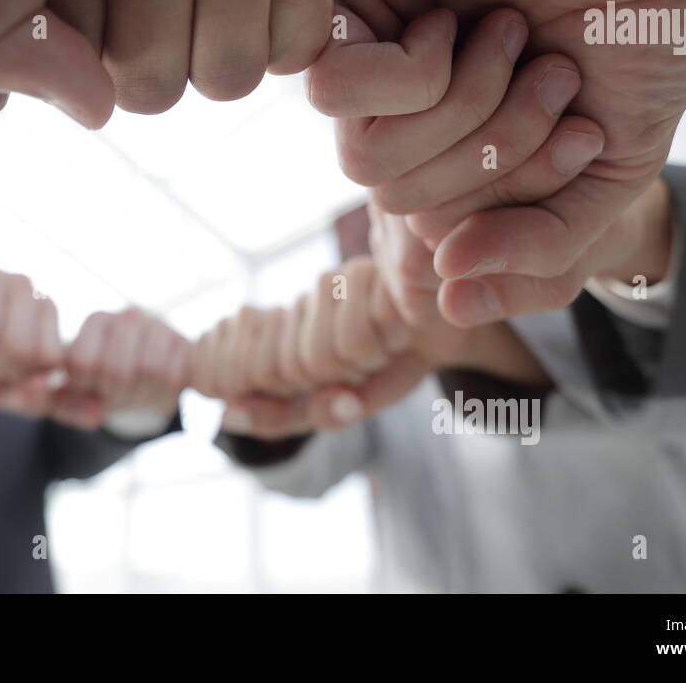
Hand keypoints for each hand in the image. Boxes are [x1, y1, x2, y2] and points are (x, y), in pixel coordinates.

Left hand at [60, 309, 188, 428]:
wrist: (149, 379)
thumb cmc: (104, 385)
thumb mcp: (74, 393)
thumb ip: (57, 403)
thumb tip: (87, 410)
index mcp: (97, 322)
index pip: (82, 362)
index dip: (87, 386)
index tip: (93, 385)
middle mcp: (128, 316)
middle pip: (117, 371)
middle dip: (117, 393)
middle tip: (120, 392)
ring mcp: (161, 327)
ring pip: (150, 371)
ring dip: (143, 394)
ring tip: (139, 390)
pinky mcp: (185, 344)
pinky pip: (175, 376)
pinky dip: (165, 393)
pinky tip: (159, 388)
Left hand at [199, 256, 422, 437]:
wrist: (455, 331)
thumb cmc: (394, 363)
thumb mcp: (341, 401)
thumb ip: (287, 415)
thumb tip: (229, 416)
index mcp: (289, 324)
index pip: (260, 374)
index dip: (309, 391)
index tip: (347, 380)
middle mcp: (306, 295)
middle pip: (298, 367)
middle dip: (343, 379)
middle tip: (374, 360)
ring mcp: (335, 278)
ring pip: (330, 354)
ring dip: (369, 362)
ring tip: (388, 341)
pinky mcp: (367, 269)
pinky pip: (364, 336)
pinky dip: (389, 345)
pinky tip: (403, 325)